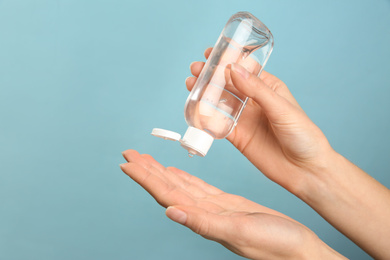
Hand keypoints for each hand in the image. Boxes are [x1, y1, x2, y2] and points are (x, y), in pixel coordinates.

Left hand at [120, 150, 344, 259]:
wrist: (297, 249)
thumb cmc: (275, 245)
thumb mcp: (239, 232)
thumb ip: (204, 224)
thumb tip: (171, 212)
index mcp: (203, 219)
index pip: (166, 194)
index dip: (145, 179)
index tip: (128, 163)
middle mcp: (203, 214)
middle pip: (167, 187)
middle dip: (147, 170)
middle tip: (130, 153)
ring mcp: (214, 209)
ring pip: (180, 186)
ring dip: (162, 172)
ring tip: (147, 158)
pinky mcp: (227, 204)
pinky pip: (199, 188)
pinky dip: (185, 178)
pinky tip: (176, 172)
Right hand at [186, 48, 333, 193]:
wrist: (305, 170)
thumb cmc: (303, 135)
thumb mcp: (281, 108)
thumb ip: (256, 90)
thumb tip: (233, 69)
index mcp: (268, 88)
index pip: (244, 69)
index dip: (227, 59)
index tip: (212, 52)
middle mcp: (254, 101)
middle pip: (228, 84)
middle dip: (211, 75)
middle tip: (196, 69)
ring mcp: (244, 119)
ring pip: (220, 102)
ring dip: (205, 93)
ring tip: (191, 84)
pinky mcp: (237, 136)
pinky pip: (217, 124)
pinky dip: (205, 117)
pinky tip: (195, 109)